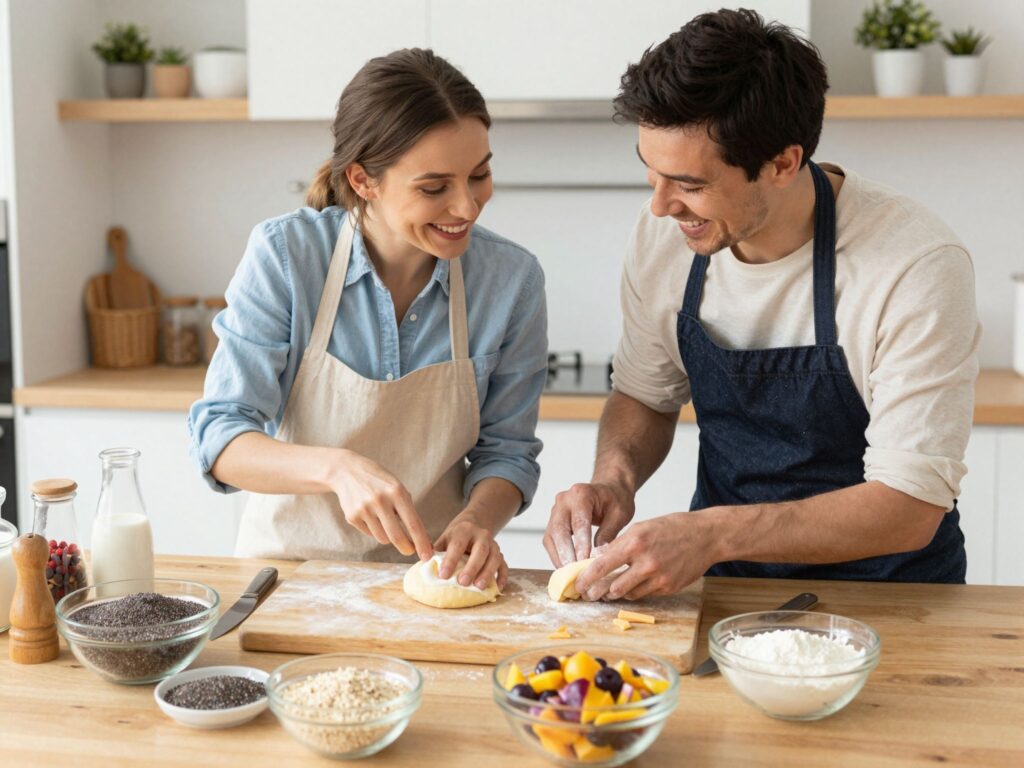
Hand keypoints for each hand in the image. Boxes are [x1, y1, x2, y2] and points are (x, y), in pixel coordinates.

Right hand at [329, 449, 432, 559]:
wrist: (347, 471)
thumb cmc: (379, 482)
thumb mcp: (397, 488)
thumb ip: (408, 511)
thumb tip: (421, 539)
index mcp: (397, 492)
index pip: (413, 523)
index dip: (421, 542)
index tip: (427, 556)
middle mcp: (380, 500)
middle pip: (396, 536)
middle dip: (406, 548)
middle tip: (410, 552)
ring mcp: (364, 509)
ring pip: (383, 538)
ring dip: (388, 536)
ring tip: (385, 521)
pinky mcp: (352, 516)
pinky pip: (369, 533)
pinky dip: (374, 529)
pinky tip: (370, 514)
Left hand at [434, 513, 508, 590]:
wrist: (473, 526)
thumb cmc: (455, 538)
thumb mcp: (444, 539)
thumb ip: (435, 551)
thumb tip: (424, 563)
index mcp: (464, 530)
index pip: (458, 544)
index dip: (451, 560)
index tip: (443, 575)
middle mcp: (481, 535)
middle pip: (480, 550)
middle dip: (472, 567)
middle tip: (463, 583)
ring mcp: (493, 544)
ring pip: (495, 557)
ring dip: (488, 573)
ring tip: (479, 587)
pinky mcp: (501, 554)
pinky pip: (504, 565)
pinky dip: (502, 576)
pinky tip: (498, 587)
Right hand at [543, 482, 634, 566]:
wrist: (609, 490)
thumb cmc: (615, 500)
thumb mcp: (619, 514)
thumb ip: (608, 533)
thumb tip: (597, 556)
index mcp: (581, 493)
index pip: (578, 522)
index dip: (580, 543)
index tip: (584, 561)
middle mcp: (563, 500)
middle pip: (559, 530)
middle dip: (566, 553)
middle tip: (573, 573)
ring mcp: (555, 511)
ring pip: (551, 537)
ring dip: (559, 557)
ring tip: (569, 576)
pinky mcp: (553, 522)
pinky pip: (550, 541)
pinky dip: (557, 556)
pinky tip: (567, 569)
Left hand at [573, 511, 716, 600]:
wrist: (706, 536)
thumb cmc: (672, 528)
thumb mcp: (641, 527)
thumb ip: (620, 544)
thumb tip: (598, 559)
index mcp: (635, 543)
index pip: (602, 566)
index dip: (586, 578)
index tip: (577, 585)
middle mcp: (646, 562)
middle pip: (613, 587)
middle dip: (599, 592)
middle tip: (590, 594)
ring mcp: (659, 578)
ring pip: (628, 594)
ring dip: (616, 593)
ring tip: (609, 590)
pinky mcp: (669, 588)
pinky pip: (644, 594)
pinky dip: (635, 591)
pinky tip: (633, 585)